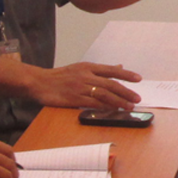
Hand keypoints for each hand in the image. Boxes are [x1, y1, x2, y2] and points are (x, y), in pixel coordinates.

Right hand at [24, 62, 142, 109]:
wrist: (39, 82)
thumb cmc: (60, 77)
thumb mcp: (80, 68)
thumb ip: (100, 70)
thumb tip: (119, 67)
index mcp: (88, 67)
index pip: (111, 70)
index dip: (126, 74)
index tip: (138, 79)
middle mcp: (86, 76)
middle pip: (111, 83)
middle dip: (126, 91)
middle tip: (138, 98)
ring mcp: (80, 87)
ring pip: (104, 94)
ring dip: (119, 101)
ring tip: (130, 106)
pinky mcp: (74, 99)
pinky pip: (93, 103)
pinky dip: (105, 107)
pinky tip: (113, 110)